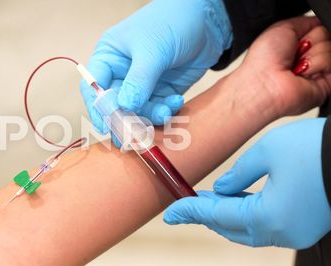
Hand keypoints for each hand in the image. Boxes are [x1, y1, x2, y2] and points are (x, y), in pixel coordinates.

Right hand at [80, 0, 232, 133]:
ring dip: (151, 116)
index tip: (104, 126)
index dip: (97, 108)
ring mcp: (143, 84)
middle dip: (126, 119)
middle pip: (115, 105)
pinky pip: (158, 110)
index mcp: (110, 57)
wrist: (208, 20)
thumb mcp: (152, 50)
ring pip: (138, 112)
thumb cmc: (172, 21)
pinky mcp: (163, 91)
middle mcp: (123, 73)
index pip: (94, 87)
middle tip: (135, 134)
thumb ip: (139, 81)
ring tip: (166, 110)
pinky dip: (166, 111)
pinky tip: (176, 101)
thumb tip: (125, 107)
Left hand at [164, 118, 330, 248]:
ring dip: (225, 216)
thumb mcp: (268, 152)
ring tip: (207, 200)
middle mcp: (282, 231)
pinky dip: (246, 216)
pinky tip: (236, 201)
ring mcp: (295, 232)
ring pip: (247, 230)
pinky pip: (265, 227)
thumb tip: (221, 189)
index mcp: (269, 216)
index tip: (171, 213)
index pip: (217, 216)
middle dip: (206, 216)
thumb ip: (238, 174)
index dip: (190, 213)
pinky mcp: (304, 226)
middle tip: (186, 205)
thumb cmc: (318, 149)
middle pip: (231, 228)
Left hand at [235, 17, 330, 117]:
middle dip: (310, 40)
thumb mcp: (282, 29)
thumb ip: (305, 23)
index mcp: (296, 45)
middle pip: (326, 36)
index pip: (319, 29)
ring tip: (297, 66)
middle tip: (293, 53)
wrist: (264, 84)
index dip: (309, 31)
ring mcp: (317, 70)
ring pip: (330, 47)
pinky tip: (304, 73)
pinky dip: (318, 64)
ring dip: (312, 54)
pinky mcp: (326, 83)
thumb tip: (319, 22)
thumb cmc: (263, 61)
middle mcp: (307, 57)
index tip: (295, 39)